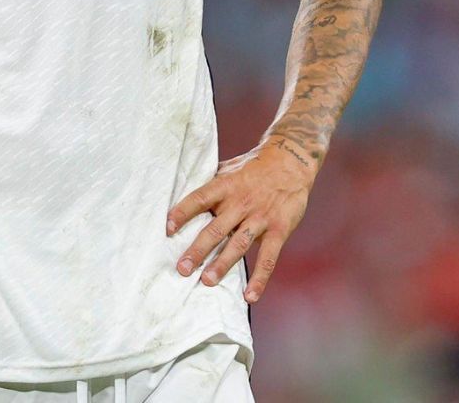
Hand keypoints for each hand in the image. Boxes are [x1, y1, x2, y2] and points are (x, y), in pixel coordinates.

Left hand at [165, 141, 314, 303]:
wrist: (290, 162)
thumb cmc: (252, 168)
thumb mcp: (228, 169)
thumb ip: (210, 185)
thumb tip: (179, 196)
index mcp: (225, 186)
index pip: (199, 198)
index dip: (183, 212)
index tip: (167, 228)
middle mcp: (241, 202)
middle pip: (216, 228)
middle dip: (198, 250)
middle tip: (182, 269)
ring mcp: (260, 217)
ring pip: (238, 244)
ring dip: (222, 264)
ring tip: (206, 281)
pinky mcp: (279, 230)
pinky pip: (269, 257)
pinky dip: (260, 278)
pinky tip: (249, 296)